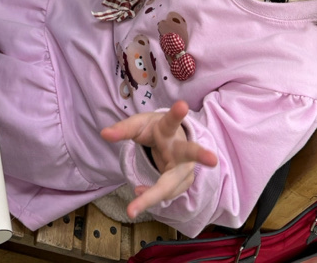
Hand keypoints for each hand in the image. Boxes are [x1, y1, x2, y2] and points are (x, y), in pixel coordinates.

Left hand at [101, 100, 216, 219]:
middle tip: (213, 159)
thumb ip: (122, 129)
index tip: (182, 105)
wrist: (170, 143)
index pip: (171, 121)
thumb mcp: (138, 126)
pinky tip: (139, 195)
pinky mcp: (183, 183)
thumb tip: (103, 133)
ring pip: (171, 184)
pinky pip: (164, 193)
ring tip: (132, 210)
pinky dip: (149, 196)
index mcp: (169, 129)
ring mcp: (185, 168)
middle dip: (201, 156)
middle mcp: (181, 148)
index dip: (176, 114)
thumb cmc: (154, 131)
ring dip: (153, 196)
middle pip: (190, 152)